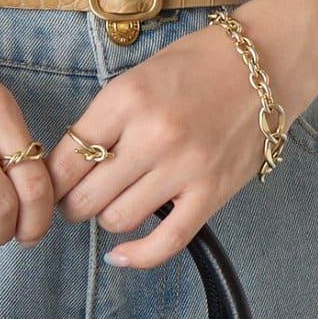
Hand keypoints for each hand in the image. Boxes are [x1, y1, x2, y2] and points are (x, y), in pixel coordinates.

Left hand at [46, 11, 317, 269]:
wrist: (265, 62)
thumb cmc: (197, 64)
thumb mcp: (137, 77)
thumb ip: (104, 119)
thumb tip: (70, 164)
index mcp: (127, 99)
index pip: (68, 158)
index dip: (52, 178)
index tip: (53, 182)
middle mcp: (153, 135)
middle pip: (87, 195)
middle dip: (73, 202)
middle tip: (76, 197)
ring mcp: (185, 168)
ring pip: (118, 219)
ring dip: (107, 217)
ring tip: (113, 202)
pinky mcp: (212, 192)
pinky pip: (166, 241)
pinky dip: (138, 256)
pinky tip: (121, 255)